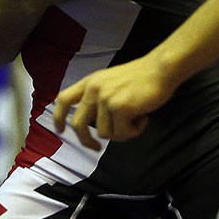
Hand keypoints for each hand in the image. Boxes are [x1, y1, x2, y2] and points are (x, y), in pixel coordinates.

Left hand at [51, 53, 175, 150]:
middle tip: (96, 148)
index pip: (64, 99)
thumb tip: (96, 126)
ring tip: (135, 118)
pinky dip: (135, 130)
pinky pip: (123, 134)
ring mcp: (106, 99)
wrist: (160, 69)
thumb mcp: (110, 82)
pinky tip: (144, 117)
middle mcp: (94, 90)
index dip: (58, 117)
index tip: (60, 131)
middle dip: (86, 141)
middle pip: (78, 125)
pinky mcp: (120, 108)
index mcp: (90, 82)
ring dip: (122, 132)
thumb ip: (99, 98)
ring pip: (105, 134)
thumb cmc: (141, 77)